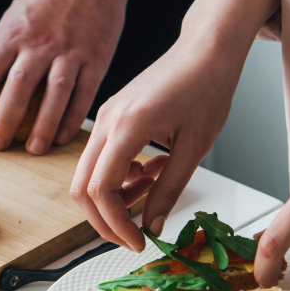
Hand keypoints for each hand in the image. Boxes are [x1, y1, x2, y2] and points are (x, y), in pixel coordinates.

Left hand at [0, 0, 130, 154]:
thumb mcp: (14, 17)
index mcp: (14, 33)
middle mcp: (41, 43)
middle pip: (19, 86)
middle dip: (5, 118)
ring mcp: (71, 50)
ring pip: (55, 93)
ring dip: (43, 124)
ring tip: (32, 148)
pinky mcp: (97, 57)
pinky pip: (84, 93)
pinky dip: (73, 117)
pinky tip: (63, 136)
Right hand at [70, 0, 280, 251]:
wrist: (206, 49)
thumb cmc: (207, 86)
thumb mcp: (195, 148)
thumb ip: (170, 190)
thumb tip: (153, 226)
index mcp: (128, 125)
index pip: (102, 189)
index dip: (117, 224)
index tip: (138, 241)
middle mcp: (108, 120)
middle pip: (82, 187)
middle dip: (105, 220)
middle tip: (132, 237)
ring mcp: (105, 117)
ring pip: (88, 174)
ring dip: (114, 198)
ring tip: (151, 195)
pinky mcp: (111, 116)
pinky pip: (101, 157)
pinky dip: (119, 177)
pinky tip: (150, 172)